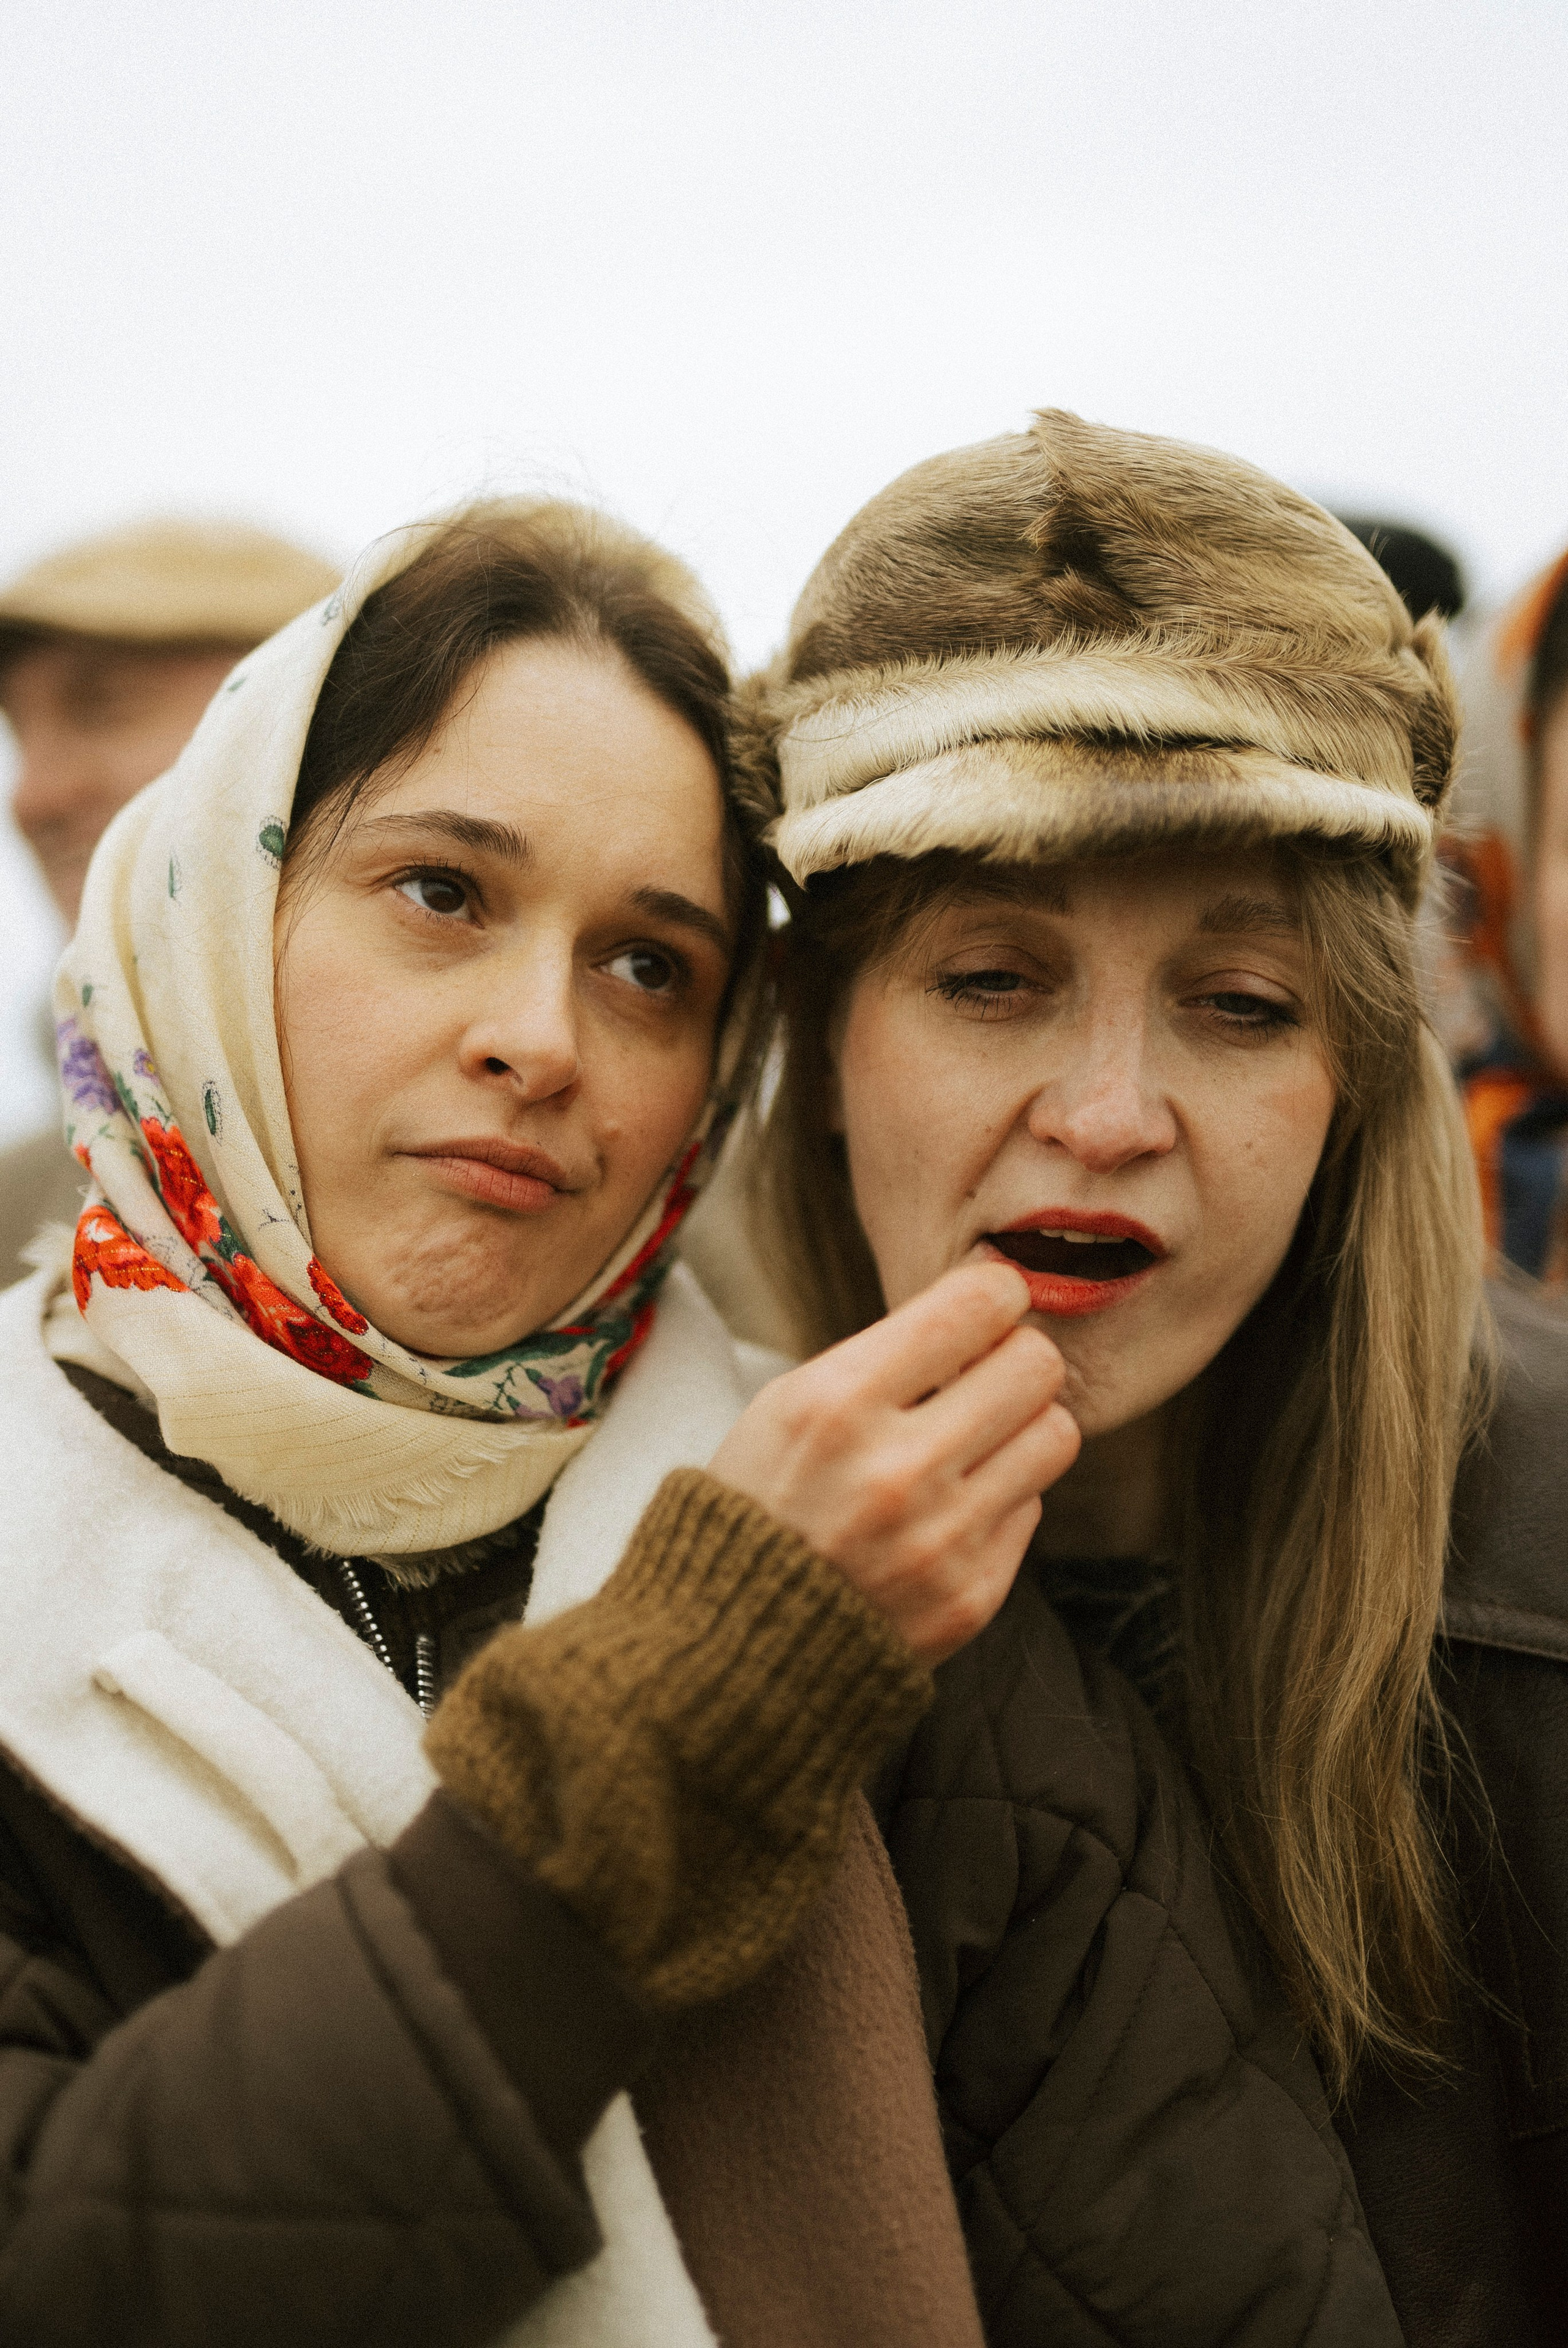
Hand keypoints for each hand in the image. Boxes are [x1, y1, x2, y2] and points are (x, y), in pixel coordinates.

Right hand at [708, 1262, 1079, 1661]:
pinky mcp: (971, 1596)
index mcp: (837, 1403)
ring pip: (1056, 1434)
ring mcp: (940, 1540)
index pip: (978, 1305)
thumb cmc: (764, 1501)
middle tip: (988, 1372)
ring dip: (1023, 1426)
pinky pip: (1032, 1508)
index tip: (986, 1306)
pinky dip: (999, 1499)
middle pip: (1037, 1365)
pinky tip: (949, 1510)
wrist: (736, 1645)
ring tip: (979, 1438)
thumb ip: (888, 1355)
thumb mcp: (788, 1404)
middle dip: (1016, 1357)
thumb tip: (990, 1309)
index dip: (994, 1293)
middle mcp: (896, 1469)